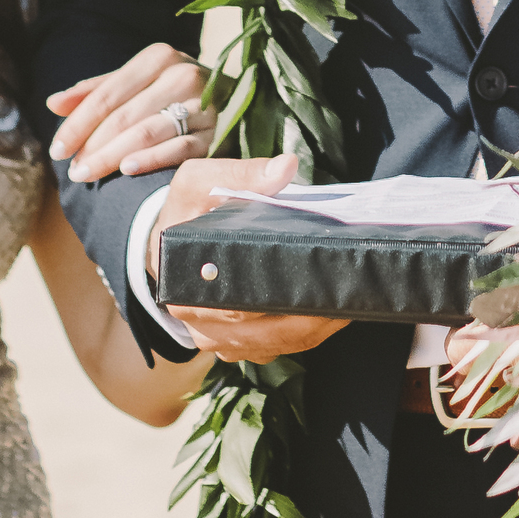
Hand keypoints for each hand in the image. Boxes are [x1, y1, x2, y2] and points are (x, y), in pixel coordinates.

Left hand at [49, 43, 215, 182]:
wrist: (234, 102)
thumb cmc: (170, 95)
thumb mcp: (135, 85)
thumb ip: (95, 92)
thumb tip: (54, 104)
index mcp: (159, 57)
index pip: (107, 93)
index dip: (78, 122)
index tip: (56, 149)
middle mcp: (184, 73)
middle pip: (124, 115)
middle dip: (92, 145)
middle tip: (71, 172)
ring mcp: (204, 102)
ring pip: (148, 131)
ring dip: (113, 156)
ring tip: (88, 175)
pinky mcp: (219, 130)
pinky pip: (181, 147)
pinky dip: (153, 158)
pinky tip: (129, 169)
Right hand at [146, 155, 346, 364]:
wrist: (169, 241)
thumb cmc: (186, 211)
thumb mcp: (200, 182)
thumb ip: (241, 175)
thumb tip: (284, 167)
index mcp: (184, 285)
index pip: (240, 304)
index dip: (285, 298)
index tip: (323, 284)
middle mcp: (198, 322)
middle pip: (264, 332)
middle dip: (311, 317)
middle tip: (350, 295)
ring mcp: (217, 338)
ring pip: (274, 345)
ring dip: (313, 331)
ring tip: (348, 306)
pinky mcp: (234, 344)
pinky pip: (274, 350)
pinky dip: (304, 337)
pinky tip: (330, 317)